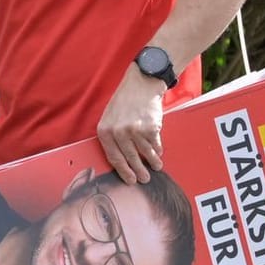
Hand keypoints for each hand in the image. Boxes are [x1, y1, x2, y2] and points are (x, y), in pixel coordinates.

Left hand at [96, 69, 165, 183]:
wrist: (141, 84)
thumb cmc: (124, 101)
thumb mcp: (109, 118)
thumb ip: (112, 137)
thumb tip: (121, 161)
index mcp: (105, 131)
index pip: (114, 158)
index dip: (123, 171)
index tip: (130, 180)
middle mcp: (118, 132)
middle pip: (130, 159)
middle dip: (138, 172)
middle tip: (144, 180)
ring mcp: (135, 131)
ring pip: (145, 154)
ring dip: (152, 162)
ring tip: (156, 167)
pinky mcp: (150, 128)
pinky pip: (155, 144)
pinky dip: (158, 149)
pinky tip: (159, 152)